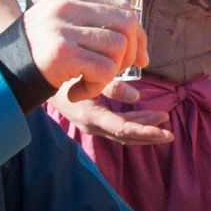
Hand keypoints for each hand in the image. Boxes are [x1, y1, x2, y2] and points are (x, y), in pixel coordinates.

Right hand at [20, 0, 145, 95]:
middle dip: (133, 52)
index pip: (120, 7)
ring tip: (89, 82)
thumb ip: (91, 23)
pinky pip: (103, 70)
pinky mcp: (62, 52)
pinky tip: (78, 91)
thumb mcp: (62, 28)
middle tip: (121, 72)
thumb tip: (136, 33)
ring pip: (118, 47)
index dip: (137, 34)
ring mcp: (62, 28)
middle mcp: (65, 7)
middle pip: (126, 23)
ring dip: (111, 73)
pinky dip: (97, 87)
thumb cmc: (37, 56)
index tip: (140, 58)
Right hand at [50, 76, 174, 145]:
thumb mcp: (86, 77)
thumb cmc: (64, 74)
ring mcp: (93, 124)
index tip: (165, 132)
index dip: (146, 131)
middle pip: (126, 136)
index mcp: (91, 117)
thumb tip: (137, 96)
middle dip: (148, 134)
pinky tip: (149, 115)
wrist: (39, 80)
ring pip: (123, 131)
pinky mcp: (94, 119)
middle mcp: (93, 125)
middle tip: (170, 133)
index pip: (124, 130)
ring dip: (144, 126)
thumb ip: (111, 86)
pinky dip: (135, 120)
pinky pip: (118, 124)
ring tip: (163, 119)